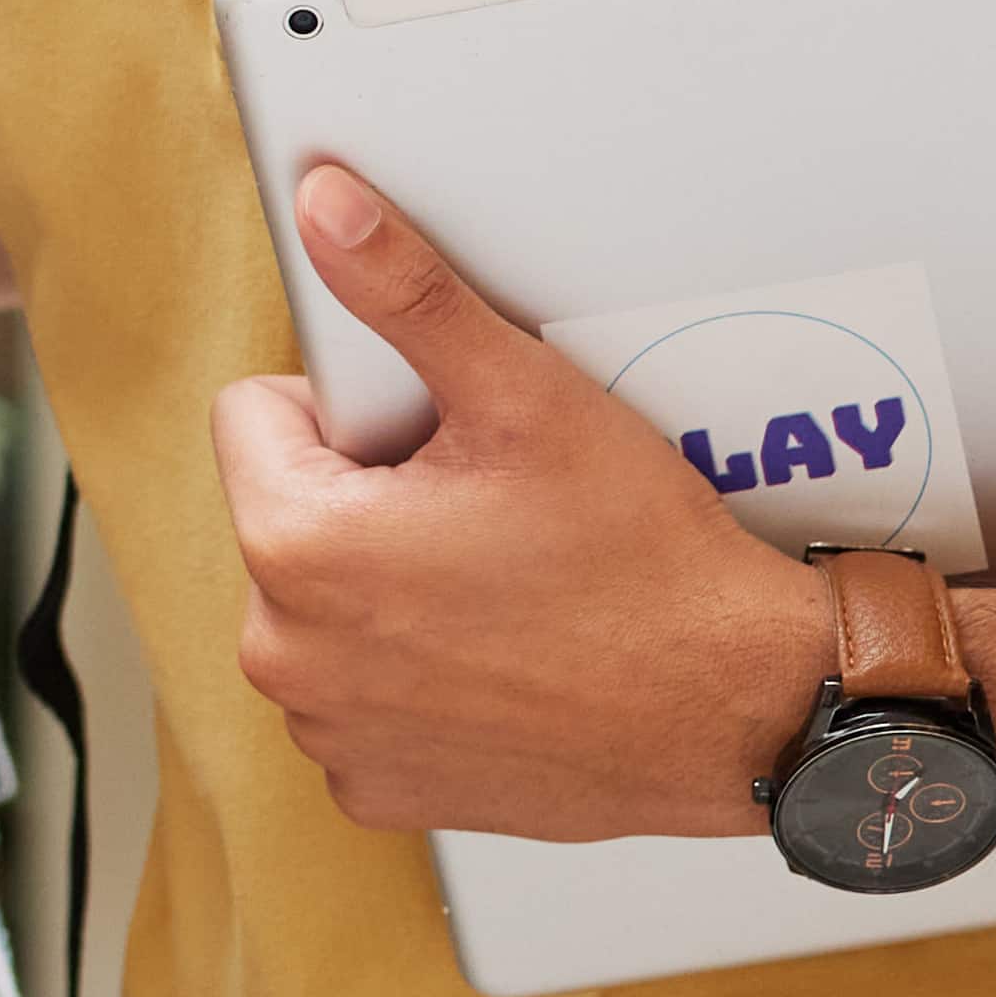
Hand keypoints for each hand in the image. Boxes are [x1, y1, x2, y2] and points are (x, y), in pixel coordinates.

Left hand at [213, 162, 830, 844]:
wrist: (742, 709)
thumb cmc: (646, 569)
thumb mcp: (523, 397)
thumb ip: (406, 294)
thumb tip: (327, 210)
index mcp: (294, 549)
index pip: (253, 416)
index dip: (348, 407)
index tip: (432, 439)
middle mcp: (285, 656)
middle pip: (288, 514)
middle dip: (367, 498)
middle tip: (483, 512)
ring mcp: (328, 732)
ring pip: (321, 606)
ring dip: (385, 587)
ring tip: (500, 584)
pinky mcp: (377, 786)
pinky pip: (359, 695)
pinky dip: (413, 672)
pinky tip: (499, 654)